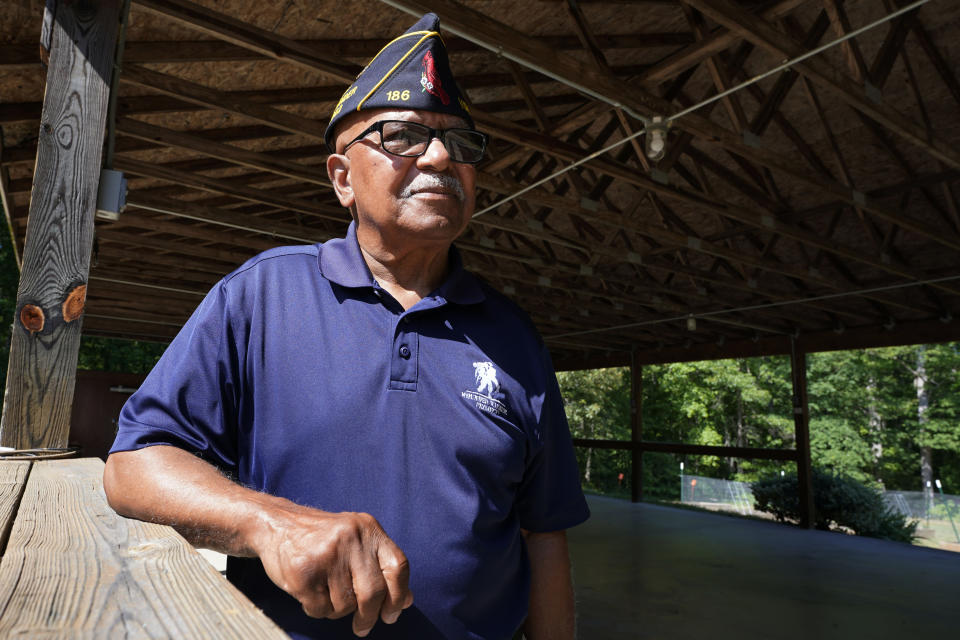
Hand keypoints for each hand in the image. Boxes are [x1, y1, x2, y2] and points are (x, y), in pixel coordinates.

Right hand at [252, 503, 412, 636]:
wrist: (277, 524)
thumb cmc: (322, 538)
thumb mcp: (356, 541)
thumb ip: (381, 566)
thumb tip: (407, 600)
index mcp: (368, 528)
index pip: (398, 566)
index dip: (399, 596)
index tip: (391, 614)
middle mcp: (350, 538)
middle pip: (373, 592)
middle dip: (369, 616)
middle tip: (363, 627)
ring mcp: (326, 555)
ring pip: (345, 605)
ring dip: (337, 610)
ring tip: (325, 592)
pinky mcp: (303, 572)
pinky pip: (320, 609)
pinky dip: (317, 610)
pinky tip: (310, 593)